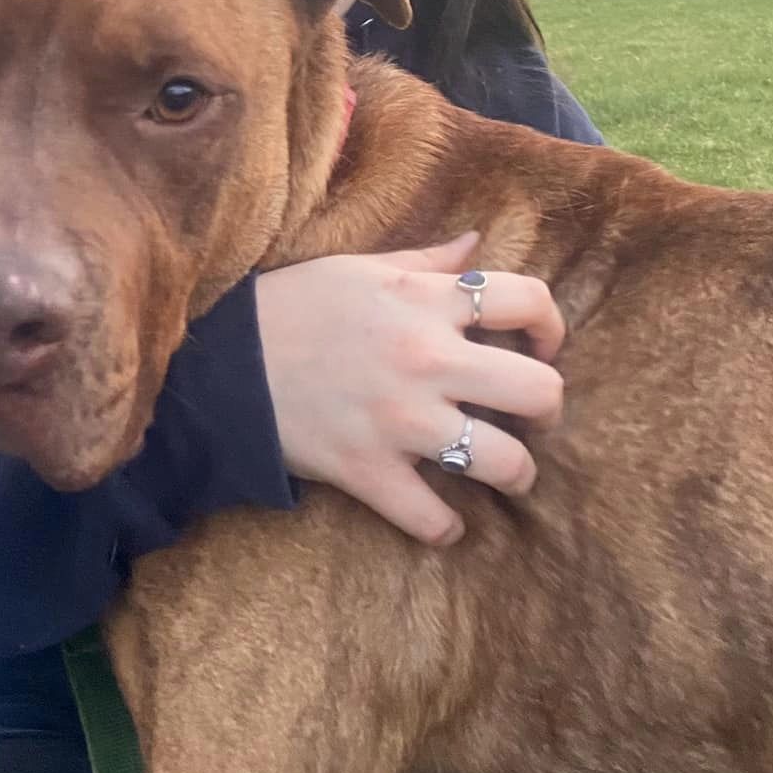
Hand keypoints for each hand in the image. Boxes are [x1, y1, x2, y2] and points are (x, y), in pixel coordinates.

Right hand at [254, 232, 564, 546]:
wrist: (220, 362)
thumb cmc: (291, 306)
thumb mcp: (361, 268)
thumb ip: (427, 262)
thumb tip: (476, 244)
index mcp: (428, 301)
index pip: (528, 300)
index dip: (551, 326)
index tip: (542, 346)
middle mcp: (427, 359)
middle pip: (538, 390)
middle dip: (548, 410)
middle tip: (533, 419)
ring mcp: (401, 420)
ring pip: (504, 462)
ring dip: (516, 475)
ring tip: (506, 475)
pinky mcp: (369, 471)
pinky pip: (433, 518)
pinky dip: (445, 528)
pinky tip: (444, 521)